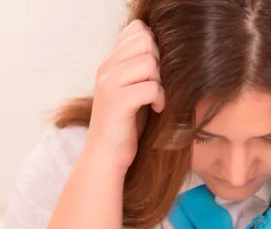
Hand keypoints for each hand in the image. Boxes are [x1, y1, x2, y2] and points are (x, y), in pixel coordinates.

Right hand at [84, 20, 164, 171]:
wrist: (106, 156)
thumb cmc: (125, 125)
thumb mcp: (130, 89)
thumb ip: (139, 67)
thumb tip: (165, 46)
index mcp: (109, 62)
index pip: (137, 30)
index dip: (153, 46)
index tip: (154, 71)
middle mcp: (106, 69)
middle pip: (146, 42)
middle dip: (159, 63)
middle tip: (157, 86)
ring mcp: (110, 84)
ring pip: (150, 63)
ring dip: (160, 82)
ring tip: (155, 98)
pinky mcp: (118, 102)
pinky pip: (151, 87)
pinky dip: (160, 98)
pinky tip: (156, 109)